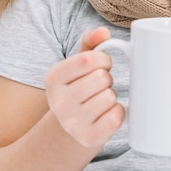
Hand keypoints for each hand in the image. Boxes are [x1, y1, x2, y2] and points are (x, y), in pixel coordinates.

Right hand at [44, 27, 123, 147]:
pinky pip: (116, 117)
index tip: (101, 65)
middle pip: (102, 78)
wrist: (73, 126)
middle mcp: (58, 102)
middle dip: (107, 78)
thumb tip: (103, 31)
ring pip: (110, 97)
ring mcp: (72, 123)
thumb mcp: (79, 62)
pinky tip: (106, 114)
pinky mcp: (88, 138)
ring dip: (111, 96)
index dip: (103, 59)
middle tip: (99, 86)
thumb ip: (91, 42)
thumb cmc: (80, 86)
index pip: (89, 59)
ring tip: (100, 100)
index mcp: (53, 78)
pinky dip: (117, 112)